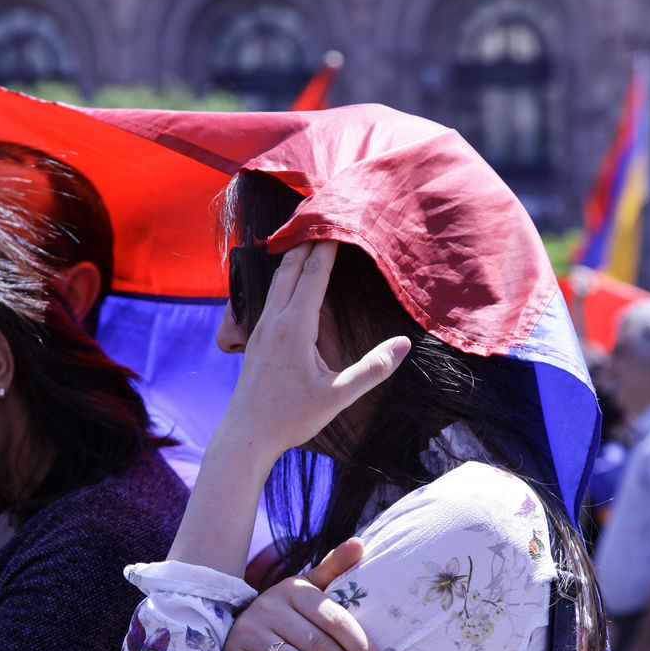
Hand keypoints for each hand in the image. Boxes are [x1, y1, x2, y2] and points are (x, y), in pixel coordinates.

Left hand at [215, 241, 409, 464]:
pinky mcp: (255, 338)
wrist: (246, 435)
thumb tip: (404, 345)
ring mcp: (260, 328)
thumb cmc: (290, 418)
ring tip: (308, 237)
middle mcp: (274, 320)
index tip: (339, 221)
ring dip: (294, 255)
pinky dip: (284, 276)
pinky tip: (290, 279)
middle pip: (291, 267)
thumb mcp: (338, 397)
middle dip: (308, 240)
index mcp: (295, 327)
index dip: (328, 246)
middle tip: (324, 215)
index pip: (314, 274)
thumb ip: (372, 370)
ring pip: (277, 279)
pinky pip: (271, 295)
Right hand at [224, 538, 387, 650]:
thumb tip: (360, 543)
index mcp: (294, 590)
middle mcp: (270, 607)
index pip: (334, 620)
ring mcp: (251, 633)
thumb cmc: (285, 612)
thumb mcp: (307, 588)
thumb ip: (334, 567)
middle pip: (319, 647)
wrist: (235, 627)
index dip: (360, 646)